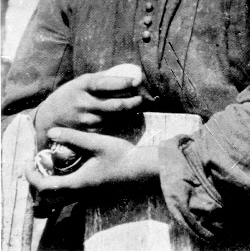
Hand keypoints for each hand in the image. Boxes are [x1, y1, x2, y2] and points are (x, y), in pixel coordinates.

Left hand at [26, 127, 158, 209]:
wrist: (141, 169)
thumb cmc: (121, 155)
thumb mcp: (97, 142)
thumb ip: (74, 137)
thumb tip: (51, 131)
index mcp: (77, 183)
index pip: (45, 186)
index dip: (32, 175)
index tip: (28, 161)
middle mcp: (79, 193)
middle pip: (48, 196)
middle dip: (37, 181)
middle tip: (36, 163)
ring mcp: (86, 194)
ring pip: (58, 197)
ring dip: (49, 183)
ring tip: (49, 163)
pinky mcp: (92, 191)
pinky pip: (68, 193)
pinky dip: (60, 183)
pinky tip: (67, 166)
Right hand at [35, 68, 142, 148]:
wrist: (49, 117)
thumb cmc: (71, 94)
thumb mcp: (82, 81)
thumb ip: (102, 77)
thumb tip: (127, 69)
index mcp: (83, 85)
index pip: (107, 83)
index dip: (124, 83)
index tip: (137, 80)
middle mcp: (84, 103)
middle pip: (115, 105)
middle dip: (133, 102)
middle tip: (141, 97)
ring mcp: (86, 119)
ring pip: (115, 117)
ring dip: (129, 112)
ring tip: (136, 105)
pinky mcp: (88, 132)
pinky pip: (109, 126)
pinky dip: (119, 121)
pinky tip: (125, 116)